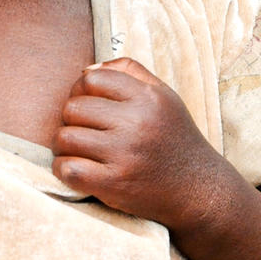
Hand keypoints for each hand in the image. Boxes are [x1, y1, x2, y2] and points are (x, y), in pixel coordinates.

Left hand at [52, 57, 222, 228]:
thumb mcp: (163, 96)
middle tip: (81, 130)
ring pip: (65, 138)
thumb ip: (129, 72)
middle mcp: (137, 123)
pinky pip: (68, 169)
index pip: (91, 79)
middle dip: (69, 119)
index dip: (79, 91)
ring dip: (63, 145)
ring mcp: (125, 154)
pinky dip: (62, 169)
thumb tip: (85, 70)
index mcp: (147, 98)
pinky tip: (75, 169)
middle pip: (73, 108)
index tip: (86, 105)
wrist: (198, 189)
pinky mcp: (114, 184)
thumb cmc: (173, 138)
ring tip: (76, 150)